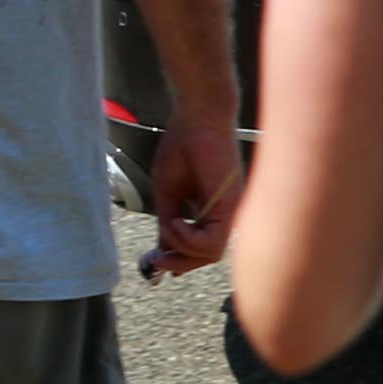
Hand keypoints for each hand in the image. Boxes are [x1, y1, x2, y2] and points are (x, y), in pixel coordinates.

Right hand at [140, 123, 242, 278]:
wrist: (197, 119)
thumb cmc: (183, 149)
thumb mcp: (168, 194)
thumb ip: (167, 223)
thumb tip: (160, 252)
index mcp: (210, 212)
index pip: (200, 249)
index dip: (176, 260)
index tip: (153, 259)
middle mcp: (223, 214)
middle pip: (206, 258)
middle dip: (177, 264)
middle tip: (156, 259)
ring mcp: (228, 210)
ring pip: (210, 255)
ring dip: (180, 250)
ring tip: (167, 226)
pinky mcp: (229, 205)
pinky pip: (211, 243)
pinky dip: (186, 240)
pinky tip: (174, 221)